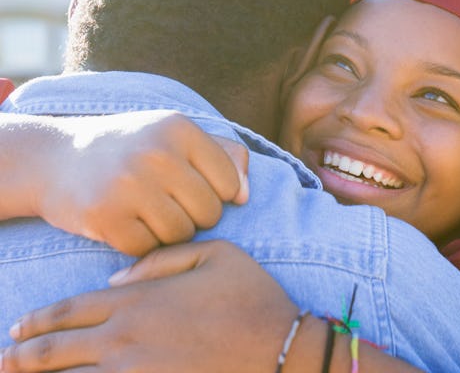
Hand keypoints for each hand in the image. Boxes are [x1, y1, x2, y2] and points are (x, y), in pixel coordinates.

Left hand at [2, 240, 299, 372]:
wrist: (280, 348)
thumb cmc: (250, 295)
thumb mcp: (214, 253)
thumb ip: (162, 258)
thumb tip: (117, 279)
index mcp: (140, 301)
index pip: (74, 310)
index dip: (40, 320)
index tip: (19, 326)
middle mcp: (127, 340)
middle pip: (58, 352)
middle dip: (23, 356)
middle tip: (3, 358)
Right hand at [38, 111, 248, 255]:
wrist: (54, 158)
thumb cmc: (130, 147)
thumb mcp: (176, 135)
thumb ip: (223, 156)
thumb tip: (245, 196)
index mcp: (180, 128)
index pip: (228, 180)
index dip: (215, 192)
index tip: (192, 187)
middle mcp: (157, 152)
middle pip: (208, 212)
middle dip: (194, 216)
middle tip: (167, 203)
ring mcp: (129, 184)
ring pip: (181, 234)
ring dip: (168, 232)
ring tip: (147, 212)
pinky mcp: (104, 216)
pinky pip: (147, 248)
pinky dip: (140, 244)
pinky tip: (125, 223)